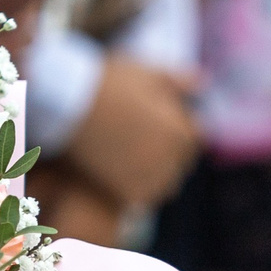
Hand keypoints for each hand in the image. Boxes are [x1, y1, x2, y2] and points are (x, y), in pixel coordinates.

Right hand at [61, 57, 200, 211]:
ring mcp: (150, 179)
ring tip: (124, 154)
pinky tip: (115, 170)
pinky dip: (133, 187)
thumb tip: (204, 83)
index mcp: (182, 132)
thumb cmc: (107, 83)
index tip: (146, 118)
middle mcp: (172, 160)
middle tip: (132, 136)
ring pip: (163, 183)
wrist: (65, 102)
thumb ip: (179, 81)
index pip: (191, 136)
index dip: (171, 124)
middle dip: (163, 149)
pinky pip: (141, 198)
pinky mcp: (127, 194)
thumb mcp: (147, 73)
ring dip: (151, 171)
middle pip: (178, 161)